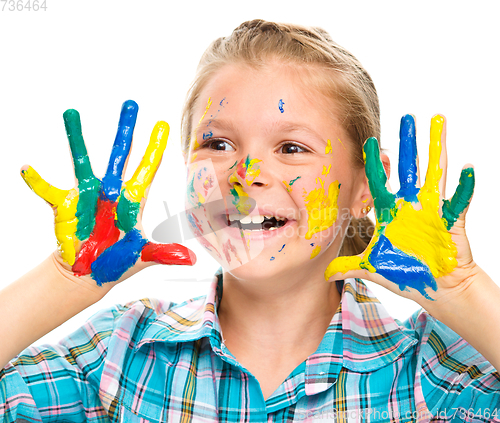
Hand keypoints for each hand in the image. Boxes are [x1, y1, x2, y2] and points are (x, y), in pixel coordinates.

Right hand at [21, 100, 195, 286]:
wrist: (89, 273)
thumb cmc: (117, 261)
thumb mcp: (142, 256)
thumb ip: (164, 253)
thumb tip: (192, 260)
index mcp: (132, 200)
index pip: (147, 169)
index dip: (154, 148)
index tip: (162, 124)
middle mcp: (111, 190)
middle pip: (120, 154)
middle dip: (126, 130)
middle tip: (131, 103)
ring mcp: (88, 195)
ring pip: (82, 160)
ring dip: (76, 137)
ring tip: (71, 113)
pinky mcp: (66, 205)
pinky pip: (48, 190)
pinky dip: (37, 181)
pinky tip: (26, 168)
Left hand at [326, 114, 474, 303]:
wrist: (438, 289)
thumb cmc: (407, 274)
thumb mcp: (373, 269)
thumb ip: (349, 267)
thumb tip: (324, 274)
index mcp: (390, 213)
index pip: (378, 183)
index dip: (372, 164)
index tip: (365, 141)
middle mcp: (410, 206)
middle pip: (408, 168)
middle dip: (407, 143)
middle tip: (407, 116)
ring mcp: (432, 210)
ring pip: (434, 173)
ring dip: (437, 148)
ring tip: (439, 121)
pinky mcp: (451, 221)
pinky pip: (459, 201)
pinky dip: (464, 187)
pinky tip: (467, 168)